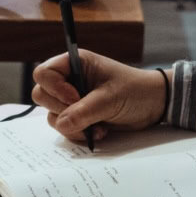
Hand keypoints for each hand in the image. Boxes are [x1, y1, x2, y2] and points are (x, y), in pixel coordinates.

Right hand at [31, 50, 167, 141]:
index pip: (44, 73)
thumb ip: (84, 111)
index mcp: (75, 63)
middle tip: (86, 113)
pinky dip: (79, 133)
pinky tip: (100, 131)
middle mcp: (69, 80)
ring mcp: (71, 100)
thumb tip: (62, 124)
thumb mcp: (110, 99)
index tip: (75, 98)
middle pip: (42, 96)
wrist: (153, 105)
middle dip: (62, 110)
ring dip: (73, 126)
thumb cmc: (135, 91)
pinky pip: (65, 128)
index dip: (54, 89)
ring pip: (52, 115)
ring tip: (98, 126)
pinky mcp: (78, 117)